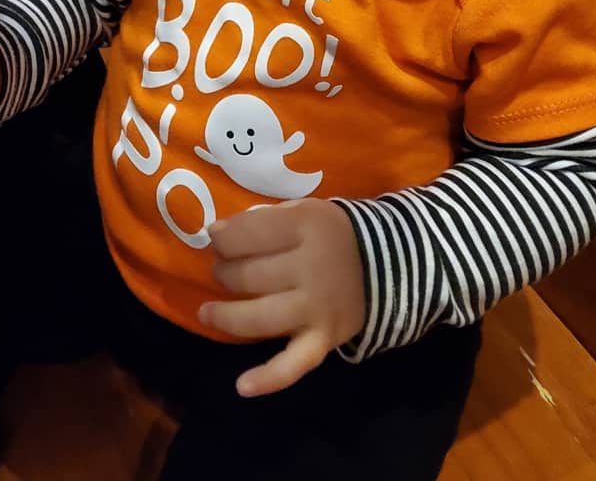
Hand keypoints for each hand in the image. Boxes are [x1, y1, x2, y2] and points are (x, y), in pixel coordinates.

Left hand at [200, 198, 365, 397]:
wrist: (387, 264)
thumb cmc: (331, 235)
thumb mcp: (303, 211)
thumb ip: (263, 219)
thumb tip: (217, 235)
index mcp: (306, 227)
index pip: (249, 233)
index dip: (223, 238)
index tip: (216, 239)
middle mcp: (311, 267)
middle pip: (249, 275)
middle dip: (225, 272)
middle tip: (223, 271)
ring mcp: (317, 307)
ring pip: (259, 317)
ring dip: (226, 316)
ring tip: (208, 312)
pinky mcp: (324, 339)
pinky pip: (295, 363)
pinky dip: (269, 378)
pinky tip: (243, 386)